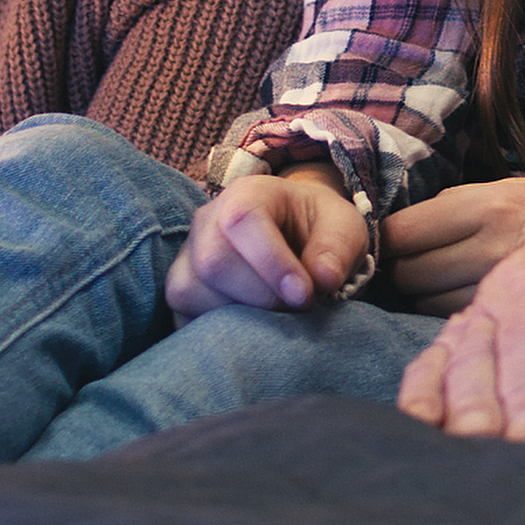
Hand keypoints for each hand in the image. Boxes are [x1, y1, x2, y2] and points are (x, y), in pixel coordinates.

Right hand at [168, 168, 371, 312]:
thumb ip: (338, 248)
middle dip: (262, 296)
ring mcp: (187, 257)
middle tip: (299, 307)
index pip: (242, 221)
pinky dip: (219, 330)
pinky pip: (182, 316)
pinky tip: (253, 325)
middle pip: (213, 262)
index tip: (304, 294)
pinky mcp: (180, 291)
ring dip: (241, 317)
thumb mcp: (344, 227)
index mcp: (248, 194)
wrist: (297, 238)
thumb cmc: (319, 230)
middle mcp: (207, 221)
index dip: (271, 263)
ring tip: (279, 315)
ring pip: (191, 291)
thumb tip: (322, 279)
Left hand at [377, 174, 524, 311]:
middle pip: (408, 273)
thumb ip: (438, 212)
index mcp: (485, 207)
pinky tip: (455, 295)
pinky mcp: (509, 315)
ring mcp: (504, 288)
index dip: (385, 239)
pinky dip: (443, 310)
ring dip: (420, 294)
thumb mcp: (486, 191)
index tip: (388, 240)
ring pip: (424, 302)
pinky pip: (451, 319)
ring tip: (438, 278)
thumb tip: (386, 239)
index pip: (402, 233)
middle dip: (399, 269)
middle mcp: (494, 249)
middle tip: (409, 261)